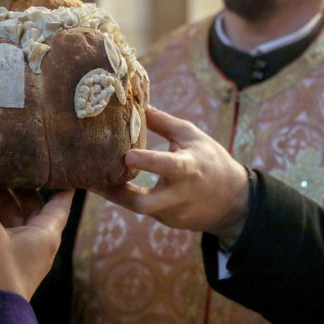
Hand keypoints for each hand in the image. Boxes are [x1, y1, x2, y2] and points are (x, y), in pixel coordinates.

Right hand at [0, 165, 73, 308]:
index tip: (54, 157)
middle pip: (32, 204)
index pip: (62, 199)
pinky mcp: (1, 259)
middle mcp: (37, 241)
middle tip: (5, 159)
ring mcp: (19, 251)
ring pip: (12, 216)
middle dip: (18, 184)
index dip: (60, 178)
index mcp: (46, 233)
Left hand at [93, 107, 249, 246]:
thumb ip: (161, 122)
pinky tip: (109, 185)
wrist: (234, 202)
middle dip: (117, 194)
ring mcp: (172, 213)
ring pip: (138, 207)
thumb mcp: (190, 136)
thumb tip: (134, 101)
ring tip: (90, 180)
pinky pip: (143, 209)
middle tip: (91, 179)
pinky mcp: (167, 222)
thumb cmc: (210, 160)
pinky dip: (127, 197)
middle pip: (144, 203)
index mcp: (189, 168)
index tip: (127, 155)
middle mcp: (179, 195)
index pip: (168, 166)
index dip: (148, 162)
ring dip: (115, 194)